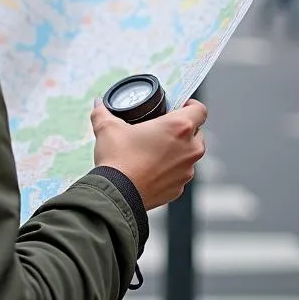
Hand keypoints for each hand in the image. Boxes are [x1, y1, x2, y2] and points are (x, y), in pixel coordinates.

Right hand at [91, 99, 206, 210]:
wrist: (117, 195)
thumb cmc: (118, 159)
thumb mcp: (107, 128)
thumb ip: (103, 112)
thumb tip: (99, 104)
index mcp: (179, 127)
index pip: (200, 110)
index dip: (191, 105)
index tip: (178, 106)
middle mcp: (189, 149)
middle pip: (198, 132)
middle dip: (184, 129)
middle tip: (162, 128)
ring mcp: (187, 171)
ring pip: (189, 155)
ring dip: (178, 150)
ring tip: (154, 150)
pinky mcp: (179, 189)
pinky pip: (180, 174)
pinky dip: (169, 170)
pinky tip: (150, 169)